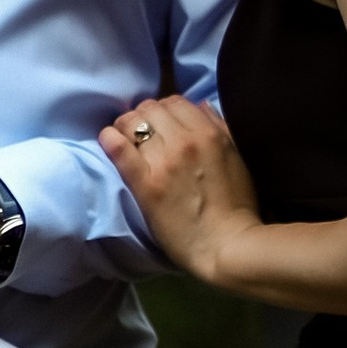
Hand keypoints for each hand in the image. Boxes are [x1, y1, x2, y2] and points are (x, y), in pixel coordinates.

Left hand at [98, 93, 259, 282]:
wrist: (227, 246)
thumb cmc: (238, 206)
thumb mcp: (238, 158)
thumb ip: (220, 128)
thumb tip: (201, 106)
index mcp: (209, 133)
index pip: (176, 101)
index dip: (166, 110)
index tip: (163, 124)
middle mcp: (185, 141)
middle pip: (151, 108)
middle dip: (145, 116)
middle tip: (143, 133)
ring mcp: (163, 162)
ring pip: (132, 122)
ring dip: (126, 126)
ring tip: (127, 139)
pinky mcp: (145, 185)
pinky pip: (119, 149)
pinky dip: (110, 139)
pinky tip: (108, 139)